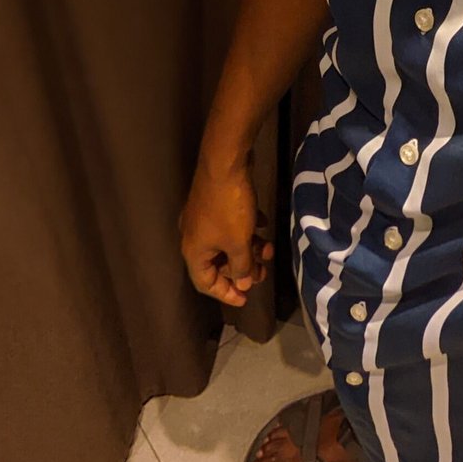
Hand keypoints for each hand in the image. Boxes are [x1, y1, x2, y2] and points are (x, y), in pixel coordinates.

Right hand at [178, 154, 275, 306]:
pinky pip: (230, 224)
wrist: (225, 163)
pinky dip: (246, 228)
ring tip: (269, 248)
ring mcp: (203, 217)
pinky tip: (263, 224)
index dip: (225, 294)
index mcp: (194, 251)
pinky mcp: (214, 202)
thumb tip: (242, 283)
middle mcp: (193, 236)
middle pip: (218, 263)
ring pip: (226, 242)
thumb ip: (241, 267)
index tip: (245, 298)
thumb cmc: (230, 207)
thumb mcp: (239, 243)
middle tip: (263, 271)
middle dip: (242, 268)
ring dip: (248, 248)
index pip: (205, 283)